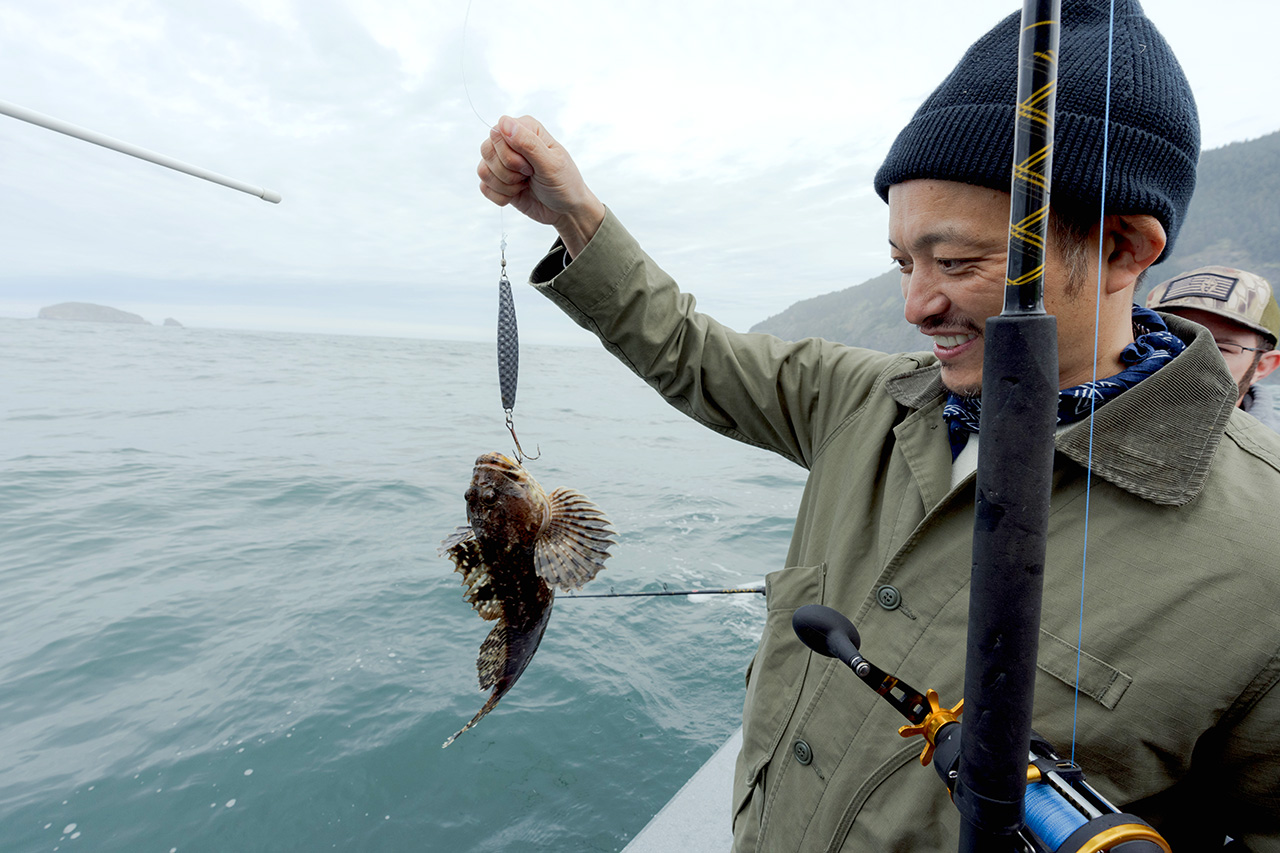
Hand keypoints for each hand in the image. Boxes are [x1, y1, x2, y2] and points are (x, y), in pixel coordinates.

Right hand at [478, 115, 605, 256]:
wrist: (566, 210)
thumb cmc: (564, 183)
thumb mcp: (551, 163)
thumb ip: (528, 143)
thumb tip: (504, 123)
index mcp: (525, 128)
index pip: (497, 132)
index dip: (510, 154)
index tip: (531, 166)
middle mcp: (510, 141)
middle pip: (487, 150)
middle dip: (508, 171)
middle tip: (529, 175)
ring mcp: (502, 161)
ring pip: (483, 170)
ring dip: (506, 186)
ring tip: (525, 185)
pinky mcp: (497, 180)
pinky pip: (484, 187)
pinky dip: (501, 196)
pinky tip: (518, 194)